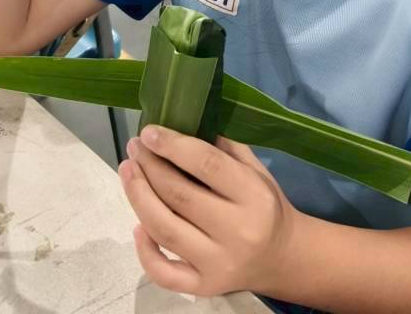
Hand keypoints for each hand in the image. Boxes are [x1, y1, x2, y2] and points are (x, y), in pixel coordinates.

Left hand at [120, 126, 297, 297]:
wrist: (282, 258)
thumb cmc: (266, 206)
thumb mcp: (256, 170)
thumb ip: (224, 148)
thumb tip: (182, 124)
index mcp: (254, 196)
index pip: (206, 165)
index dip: (172, 145)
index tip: (149, 132)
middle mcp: (237, 232)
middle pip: (178, 195)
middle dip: (149, 167)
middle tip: (134, 147)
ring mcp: (218, 263)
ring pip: (164, 230)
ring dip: (138, 196)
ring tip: (128, 171)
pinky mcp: (204, 287)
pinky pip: (164, 272)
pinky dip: (144, 251)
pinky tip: (137, 225)